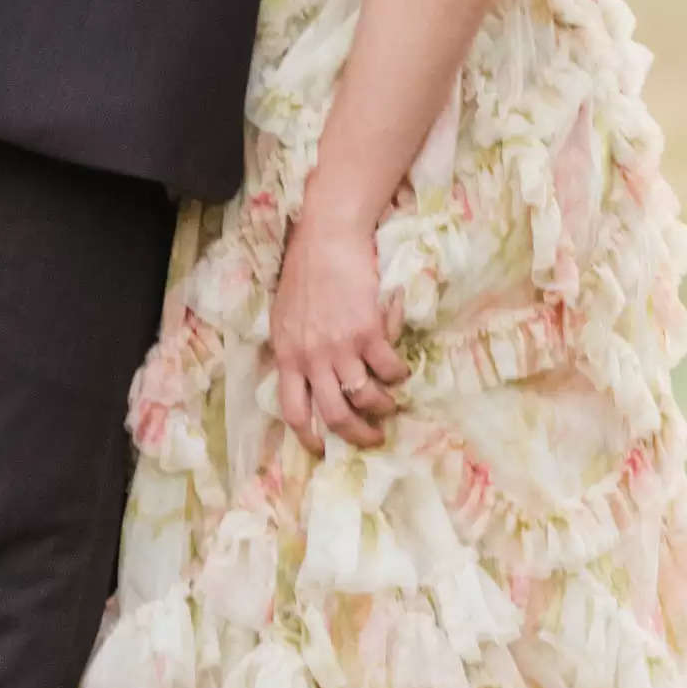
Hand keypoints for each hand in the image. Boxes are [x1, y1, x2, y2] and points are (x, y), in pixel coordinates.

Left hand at [269, 210, 410, 454]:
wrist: (327, 238)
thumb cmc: (304, 272)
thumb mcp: (285, 317)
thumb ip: (294, 348)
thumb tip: (308, 375)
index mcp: (287, 355)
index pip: (293, 410)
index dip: (308, 436)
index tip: (321, 449)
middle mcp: (312, 358)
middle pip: (334, 415)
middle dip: (356, 435)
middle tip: (371, 438)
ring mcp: (341, 346)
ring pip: (365, 398)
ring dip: (382, 407)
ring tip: (390, 406)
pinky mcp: (369, 332)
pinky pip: (389, 368)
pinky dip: (398, 375)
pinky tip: (401, 371)